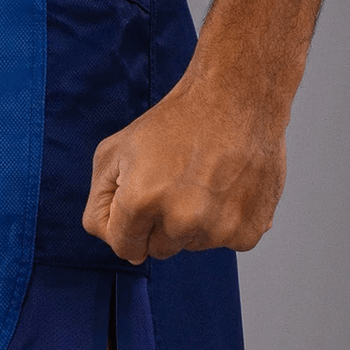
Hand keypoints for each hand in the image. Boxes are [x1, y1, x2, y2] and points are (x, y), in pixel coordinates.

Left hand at [80, 69, 287, 262]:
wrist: (235, 98)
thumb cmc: (175, 122)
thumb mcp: (113, 153)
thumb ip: (102, 205)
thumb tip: (126, 251)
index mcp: (141, 200)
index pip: (125, 248)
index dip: (129, 226)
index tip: (141, 202)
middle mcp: (180, 220)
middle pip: (158, 249)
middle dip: (160, 223)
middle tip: (174, 183)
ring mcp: (217, 229)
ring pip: (192, 245)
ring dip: (193, 222)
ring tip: (203, 181)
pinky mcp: (247, 230)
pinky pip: (225, 242)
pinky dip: (225, 221)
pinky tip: (226, 188)